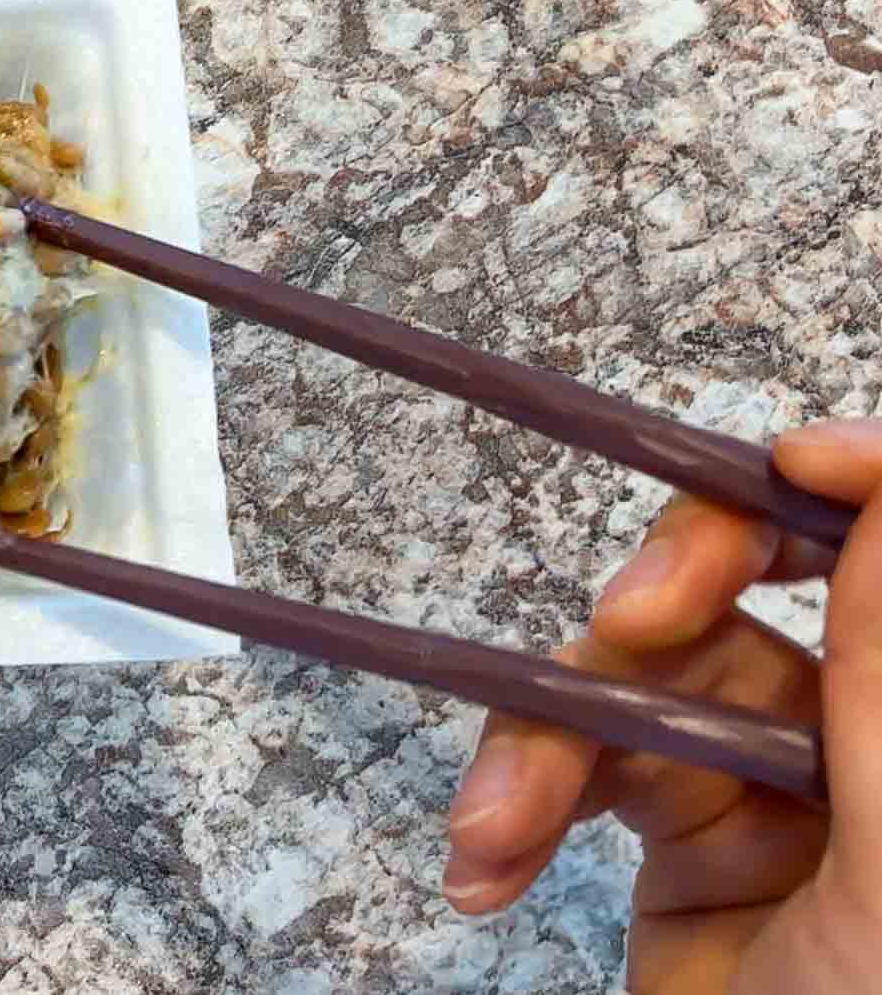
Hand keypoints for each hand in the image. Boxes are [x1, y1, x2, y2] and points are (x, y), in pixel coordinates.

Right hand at [440, 420, 881, 991]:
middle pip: (767, 578)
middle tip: (630, 615)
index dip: (854, 481)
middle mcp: (878, 740)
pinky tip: (484, 861)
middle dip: (678, 587)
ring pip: (639, 677)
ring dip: (545, 737)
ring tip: (495, 825)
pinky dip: (512, 803)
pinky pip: (575, 768)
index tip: (783, 464)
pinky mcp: (679, 843)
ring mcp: (778, 790)